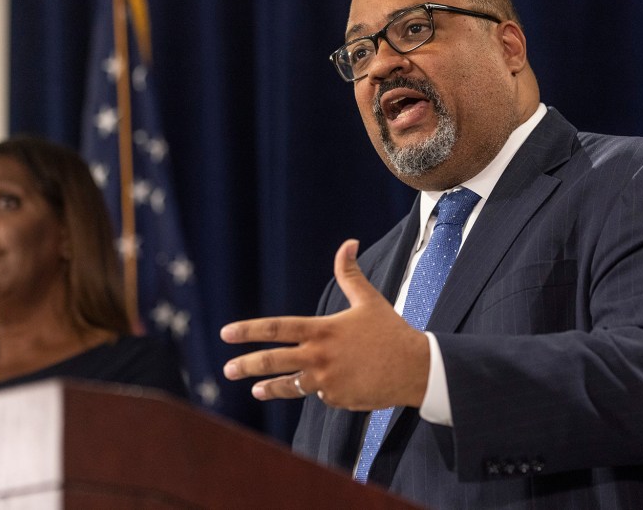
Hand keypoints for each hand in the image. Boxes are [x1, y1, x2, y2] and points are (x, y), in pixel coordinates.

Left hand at [220, 239, 430, 410]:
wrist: (415, 368)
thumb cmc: (390, 332)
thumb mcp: (368, 300)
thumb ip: (349, 274)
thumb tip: (348, 243)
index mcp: (323, 330)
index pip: (277, 328)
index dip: (249, 330)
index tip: (226, 333)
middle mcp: (320, 356)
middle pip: (274, 361)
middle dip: (247, 365)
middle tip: (228, 368)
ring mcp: (327, 381)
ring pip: (290, 385)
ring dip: (269, 387)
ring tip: (255, 389)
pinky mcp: (337, 398)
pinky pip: (320, 394)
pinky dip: (320, 389)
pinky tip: (331, 384)